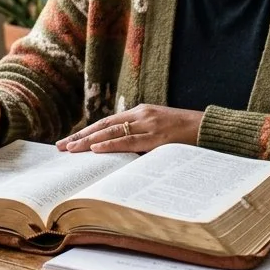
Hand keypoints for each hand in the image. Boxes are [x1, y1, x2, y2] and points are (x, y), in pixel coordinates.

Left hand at [55, 104, 203, 153]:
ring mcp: (149, 124)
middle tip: (60, 147)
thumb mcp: (160, 133)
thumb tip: (120, 156)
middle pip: (103, 125)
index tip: (68, 141)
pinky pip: (129, 141)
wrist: (210, 129)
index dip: (87, 131)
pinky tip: (96, 148)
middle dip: (80, 137)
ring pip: (111, 132)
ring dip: (89, 141)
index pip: (107, 122)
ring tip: (70, 149)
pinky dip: (111, 144)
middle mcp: (141, 115)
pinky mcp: (157, 136)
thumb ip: (141, 140)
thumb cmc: (186, 135)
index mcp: (141, 113)